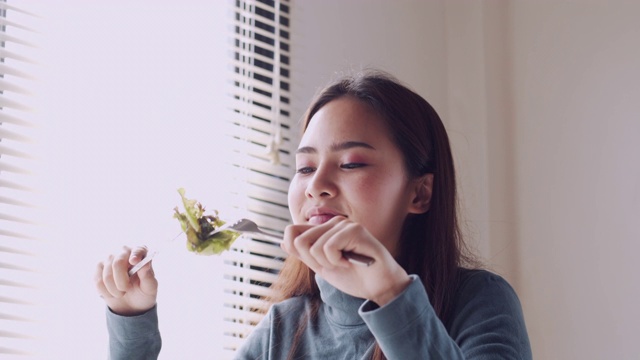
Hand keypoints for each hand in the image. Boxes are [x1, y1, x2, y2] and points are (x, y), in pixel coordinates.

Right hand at [95, 246, 157, 315]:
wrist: (131, 302)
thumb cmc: (143, 291)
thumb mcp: (150, 287)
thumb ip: (148, 276)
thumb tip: (145, 265)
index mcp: (141, 253)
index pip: (138, 250)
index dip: (135, 255)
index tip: (134, 262)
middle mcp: (124, 251)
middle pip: (117, 263)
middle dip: (122, 282)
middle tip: (126, 290)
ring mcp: (110, 258)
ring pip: (107, 276)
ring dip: (114, 290)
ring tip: (121, 293)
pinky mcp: (99, 267)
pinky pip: (98, 282)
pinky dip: (106, 292)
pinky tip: (112, 292)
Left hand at [282, 216, 410, 305]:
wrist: (378, 287)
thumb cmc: (354, 276)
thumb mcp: (322, 267)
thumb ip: (304, 254)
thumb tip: (283, 242)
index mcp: (324, 229)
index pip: (292, 231)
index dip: (298, 252)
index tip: (318, 263)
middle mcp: (333, 222)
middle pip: (300, 240)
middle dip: (315, 261)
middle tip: (335, 265)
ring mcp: (345, 224)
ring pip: (314, 246)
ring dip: (329, 263)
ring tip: (346, 263)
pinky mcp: (355, 230)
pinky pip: (329, 247)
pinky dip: (338, 261)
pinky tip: (352, 262)